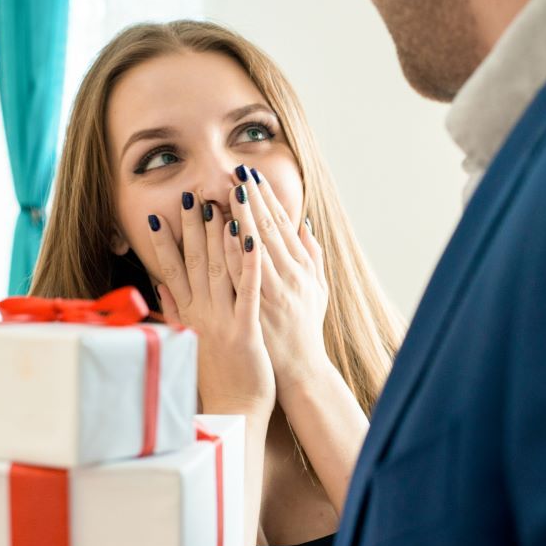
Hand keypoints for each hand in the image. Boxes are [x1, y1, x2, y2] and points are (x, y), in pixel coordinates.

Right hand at [147, 191, 274, 415]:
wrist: (233, 411)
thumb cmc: (215, 377)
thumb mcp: (187, 341)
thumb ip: (173, 311)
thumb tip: (160, 285)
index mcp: (188, 315)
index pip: (172, 271)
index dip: (164, 243)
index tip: (158, 216)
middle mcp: (200, 314)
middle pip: (193, 262)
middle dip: (192, 227)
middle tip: (190, 196)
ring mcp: (221, 321)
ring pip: (218, 269)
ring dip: (218, 234)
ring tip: (217, 204)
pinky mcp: (244, 331)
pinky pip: (247, 290)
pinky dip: (248, 262)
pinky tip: (249, 237)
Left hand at [226, 168, 332, 398]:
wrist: (300, 373)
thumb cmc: (305, 332)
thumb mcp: (318, 291)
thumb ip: (313, 256)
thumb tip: (304, 224)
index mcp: (300, 269)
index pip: (279, 226)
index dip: (265, 200)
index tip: (251, 176)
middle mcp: (289, 277)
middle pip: (267, 230)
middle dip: (252, 199)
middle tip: (236, 172)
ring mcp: (274, 294)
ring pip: (257, 247)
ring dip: (243, 217)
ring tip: (228, 191)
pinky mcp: (259, 311)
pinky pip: (248, 277)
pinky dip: (240, 253)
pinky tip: (230, 232)